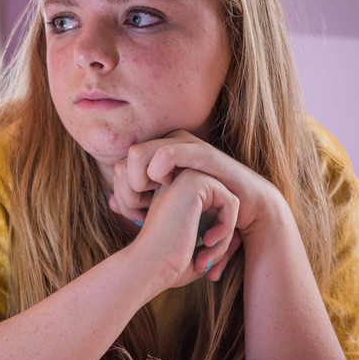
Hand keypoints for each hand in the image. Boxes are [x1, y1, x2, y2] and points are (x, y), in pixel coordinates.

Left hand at [110, 130, 288, 238]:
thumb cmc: (205, 214)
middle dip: (127, 190)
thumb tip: (111, 201)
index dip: (122, 194)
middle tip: (140, 210)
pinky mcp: (199, 151)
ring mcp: (183, 144)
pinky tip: (166, 188)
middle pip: (124, 160)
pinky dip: (157, 172)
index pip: (120, 168)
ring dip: (137, 182)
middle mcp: (166, 144)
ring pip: (137, 154)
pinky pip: (164, 153)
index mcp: (155, 157)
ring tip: (151, 200)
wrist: (247, 212)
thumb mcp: (168, 210)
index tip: (135, 215)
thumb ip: (139, 206)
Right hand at [130, 168, 240, 288]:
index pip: (214, 213)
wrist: (148, 267)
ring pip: (229, 203)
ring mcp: (184, 180)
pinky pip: (231, 201)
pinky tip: (208, 242)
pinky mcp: (194, 182)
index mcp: (175, 199)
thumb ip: (219, 242)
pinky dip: (227, 227)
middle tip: (208, 263)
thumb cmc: (170, 265)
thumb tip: (241, 236)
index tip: (205, 264)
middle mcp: (178, 185)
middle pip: (223, 207)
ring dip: (226, 235)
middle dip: (223, 238)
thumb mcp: (200, 253)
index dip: (218, 241)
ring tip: (208, 256)